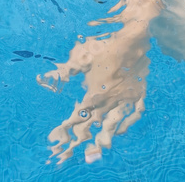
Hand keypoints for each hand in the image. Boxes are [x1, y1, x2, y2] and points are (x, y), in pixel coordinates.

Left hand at [39, 20, 151, 163]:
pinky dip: (129, 121)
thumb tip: (45, 77)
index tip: (59, 133)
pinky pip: (135, 112)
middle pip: (95, 124)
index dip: (68, 125)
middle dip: (83, 136)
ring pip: (115, 122)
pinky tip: (122, 128)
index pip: (79, 115)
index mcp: (94, 94)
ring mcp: (126, 98)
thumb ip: (65, 70)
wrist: (132, 37)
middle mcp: (110, 101)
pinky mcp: (139, 92)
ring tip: (98, 148)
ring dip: (106, 135)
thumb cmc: (104, 44)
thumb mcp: (80, 56)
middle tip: (72, 148)